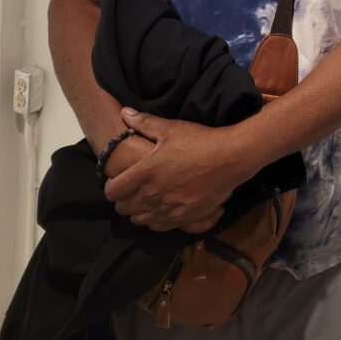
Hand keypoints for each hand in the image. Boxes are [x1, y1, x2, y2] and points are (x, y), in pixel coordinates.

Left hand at [103, 108, 251, 233]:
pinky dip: (154, 221)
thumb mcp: (171, 128)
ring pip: (140, 220)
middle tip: (130, 191)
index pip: (114, 190)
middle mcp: (152, 194)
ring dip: (138, 212)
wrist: (230, 158)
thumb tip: (124, 112)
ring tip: (144, 201)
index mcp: (145, 172)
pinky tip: (159, 210)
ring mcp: (168, 209)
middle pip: (124, 209)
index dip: (111, 187)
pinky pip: (159, 227)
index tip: (117, 182)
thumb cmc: (199, 141)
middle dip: (123, 200)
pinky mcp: (183, 218)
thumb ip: (144, 123)